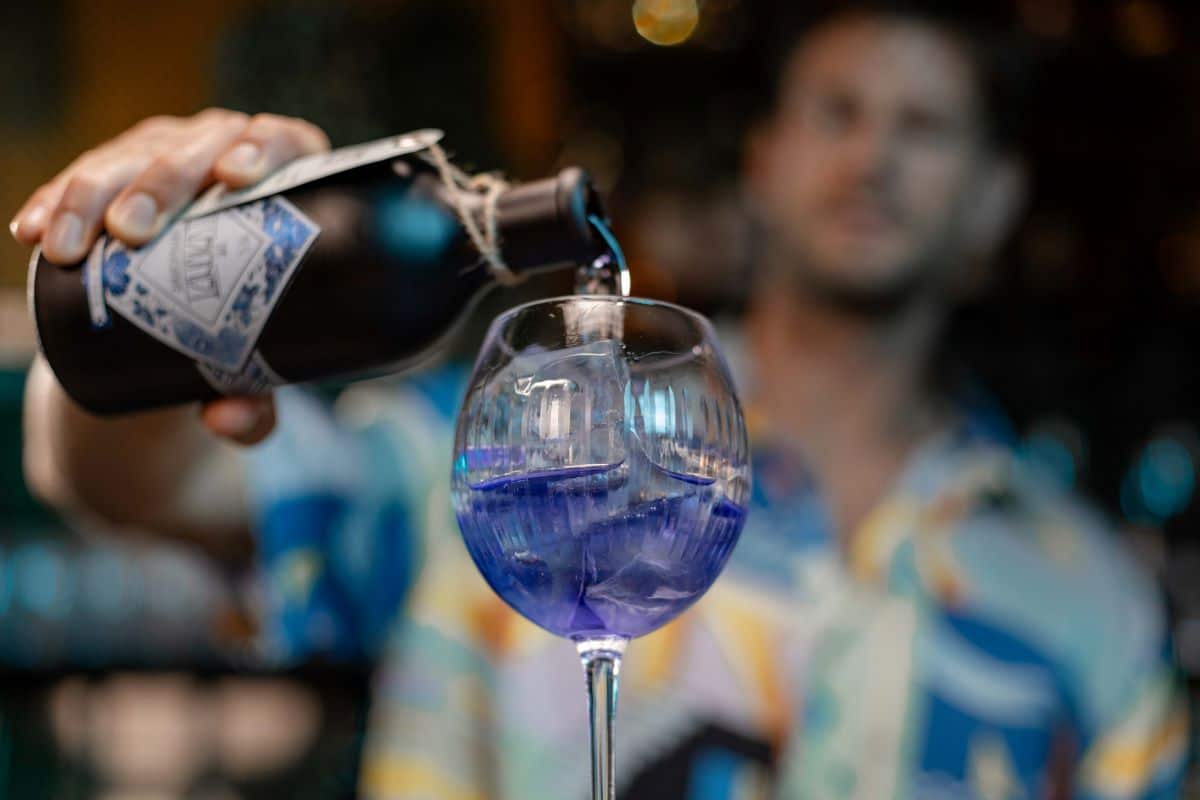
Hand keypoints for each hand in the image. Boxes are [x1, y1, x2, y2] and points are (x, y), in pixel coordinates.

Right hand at [10, 109, 329, 444]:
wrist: (191, 326)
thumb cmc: (250, 335)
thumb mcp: (258, 371)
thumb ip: (257, 406)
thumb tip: (228, 420)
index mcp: (286, 182)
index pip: (283, 144)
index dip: (262, 150)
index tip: (235, 178)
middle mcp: (225, 153)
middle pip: (194, 150)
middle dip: (157, 186)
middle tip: (130, 232)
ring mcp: (167, 156)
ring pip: (127, 158)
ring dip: (90, 196)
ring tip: (66, 246)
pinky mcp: (117, 173)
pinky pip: (80, 179)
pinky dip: (54, 203)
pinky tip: (32, 229)